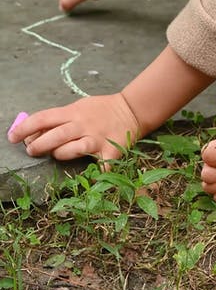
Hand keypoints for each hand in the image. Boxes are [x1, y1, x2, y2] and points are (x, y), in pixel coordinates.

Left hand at [7, 93, 140, 162]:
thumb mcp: (77, 107)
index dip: (24, 128)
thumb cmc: (98, 110)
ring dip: (60, 154)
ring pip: (73, 149)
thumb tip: (32, 133)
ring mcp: (97, 139)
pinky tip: (90, 182)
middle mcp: (83, 125)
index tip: (12, 137)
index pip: (43, 118)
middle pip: (56, 135)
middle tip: (31, 151)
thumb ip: (58, 119)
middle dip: (38, 145)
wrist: (130, 110)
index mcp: (73, 112)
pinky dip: (96, 175)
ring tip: (55, 155)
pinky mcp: (111, 152)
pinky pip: (102, 167)